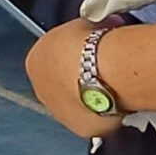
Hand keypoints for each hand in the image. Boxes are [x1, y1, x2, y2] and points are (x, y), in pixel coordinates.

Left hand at [26, 18, 126, 140]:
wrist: (106, 70)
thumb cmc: (93, 44)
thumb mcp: (83, 25)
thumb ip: (84, 32)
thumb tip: (99, 28)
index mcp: (35, 61)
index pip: (53, 60)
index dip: (76, 56)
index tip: (93, 53)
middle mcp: (41, 90)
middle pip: (62, 86)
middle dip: (82, 78)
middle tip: (107, 71)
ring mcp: (58, 112)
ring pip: (77, 105)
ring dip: (93, 98)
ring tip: (117, 87)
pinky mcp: (79, 128)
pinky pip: (94, 120)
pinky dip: (107, 114)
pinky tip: (120, 103)